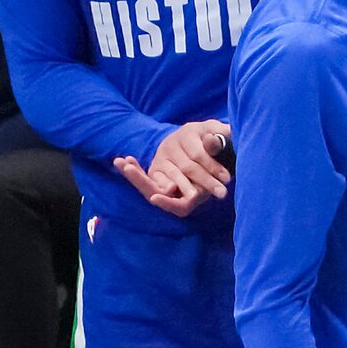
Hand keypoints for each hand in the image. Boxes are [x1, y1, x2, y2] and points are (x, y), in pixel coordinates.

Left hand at [113, 120, 230, 217]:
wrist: (218, 146)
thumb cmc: (225, 149)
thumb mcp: (223, 147)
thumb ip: (216, 146)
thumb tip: (211, 141)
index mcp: (199, 193)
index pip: (181, 206)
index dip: (168, 203)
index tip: (156, 196)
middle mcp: (183, 193)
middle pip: (160, 195)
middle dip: (142, 182)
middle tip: (128, 169)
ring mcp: (172, 185)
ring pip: (151, 186)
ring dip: (135, 176)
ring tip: (121, 162)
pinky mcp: (164, 176)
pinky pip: (149, 177)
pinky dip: (138, 169)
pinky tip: (126, 158)